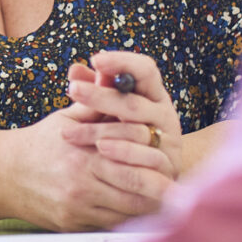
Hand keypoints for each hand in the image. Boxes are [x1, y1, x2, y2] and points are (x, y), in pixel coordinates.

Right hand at [0, 105, 163, 231]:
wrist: (5, 173)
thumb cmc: (41, 142)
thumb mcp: (67, 116)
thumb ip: (96, 101)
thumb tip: (118, 78)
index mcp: (84, 146)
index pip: (130, 150)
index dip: (152, 153)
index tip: (168, 155)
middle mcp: (82, 176)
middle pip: (136, 185)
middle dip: (162, 187)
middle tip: (179, 186)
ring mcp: (78, 203)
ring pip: (128, 210)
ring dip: (149, 205)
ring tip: (166, 199)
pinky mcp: (74, 222)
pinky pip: (111, 225)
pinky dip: (128, 218)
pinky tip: (137, 210)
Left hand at [64, 51, 182, 180]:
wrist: (151, 181)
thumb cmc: (124, 137)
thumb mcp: (110, 110)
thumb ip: (96, 90)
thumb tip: (74, 69)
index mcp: (153, 95)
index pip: (145, 70)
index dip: (123, 62)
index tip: (96, 60)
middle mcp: (165, 115)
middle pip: (134, 102)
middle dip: (100, 96)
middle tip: (72, 89)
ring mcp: (169, 143)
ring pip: (136, 131)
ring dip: (102, 129)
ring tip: (74, 129)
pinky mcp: (169, 169)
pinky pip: (147, 159)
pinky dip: (123, 153)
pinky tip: (101, 149)